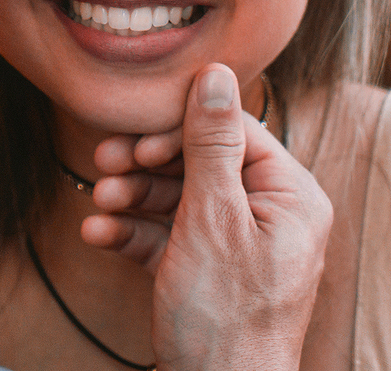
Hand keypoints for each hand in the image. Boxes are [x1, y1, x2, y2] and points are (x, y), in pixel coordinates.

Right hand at [84, 63, 330, 370]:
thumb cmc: (224, 316)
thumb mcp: (213, 218)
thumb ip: (211, 143)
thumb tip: (216, 74)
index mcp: (292, 198)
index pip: (236, 133)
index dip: (183, 129)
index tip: (139, 139)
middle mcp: (270, 217)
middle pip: (202, 164)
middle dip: (148, 165)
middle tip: (106, 162)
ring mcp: (238, 247)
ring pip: (179, 199)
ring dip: (133, 197)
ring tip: (98, 201)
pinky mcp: (207, 273)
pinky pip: (169, 237)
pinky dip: (134, 233)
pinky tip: (98, 233)